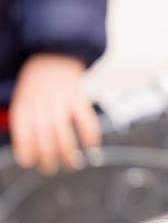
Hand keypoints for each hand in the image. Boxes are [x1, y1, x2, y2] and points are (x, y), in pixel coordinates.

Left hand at [9, 54, 99, 174]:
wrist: (54, 52)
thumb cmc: (37, 80)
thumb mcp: (22, 97)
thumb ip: (25, 119)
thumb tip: (30, 148)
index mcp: (24, 105)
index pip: (23, 136)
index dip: (26, 152)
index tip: (30, 162)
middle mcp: (41, 105)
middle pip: (44, 138)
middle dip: (48, 159)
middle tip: (51, 169)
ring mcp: (61, 101)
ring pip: (63, 133)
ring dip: (68, 153)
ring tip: (72, 165)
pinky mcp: (79, 97)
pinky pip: (85, 120)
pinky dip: (90, 137)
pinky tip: (91, 148)